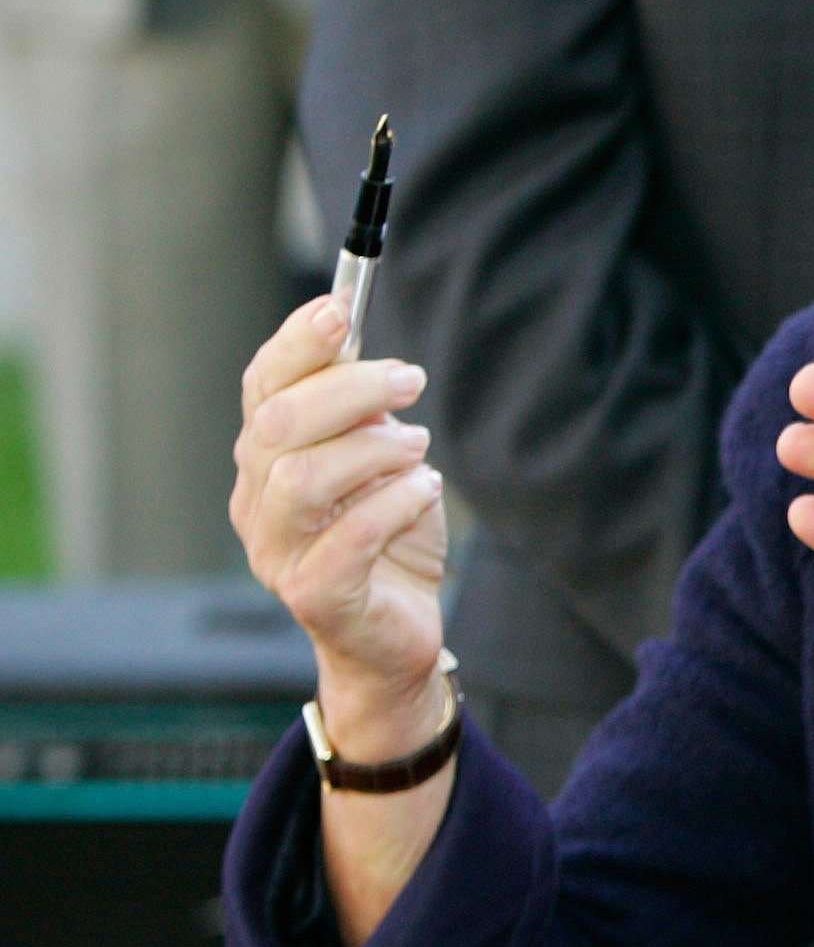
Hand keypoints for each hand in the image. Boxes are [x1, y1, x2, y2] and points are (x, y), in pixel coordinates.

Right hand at [233, 296, 449, 757]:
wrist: (394, 636)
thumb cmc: (388, 538)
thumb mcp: (381, 461)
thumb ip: (364, 413)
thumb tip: (362, 353)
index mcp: (266, 459)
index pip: (262, 389)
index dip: (296, 345)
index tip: (339, 310)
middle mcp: (256, 503)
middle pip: (278, 426)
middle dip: (348, 389)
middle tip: (411, 379)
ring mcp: (277, 552)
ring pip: (304, 480)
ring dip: (373, 448)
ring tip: (418, 449)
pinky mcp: (314, 595)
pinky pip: (348, 539)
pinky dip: (394, 503)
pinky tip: (424, 491)